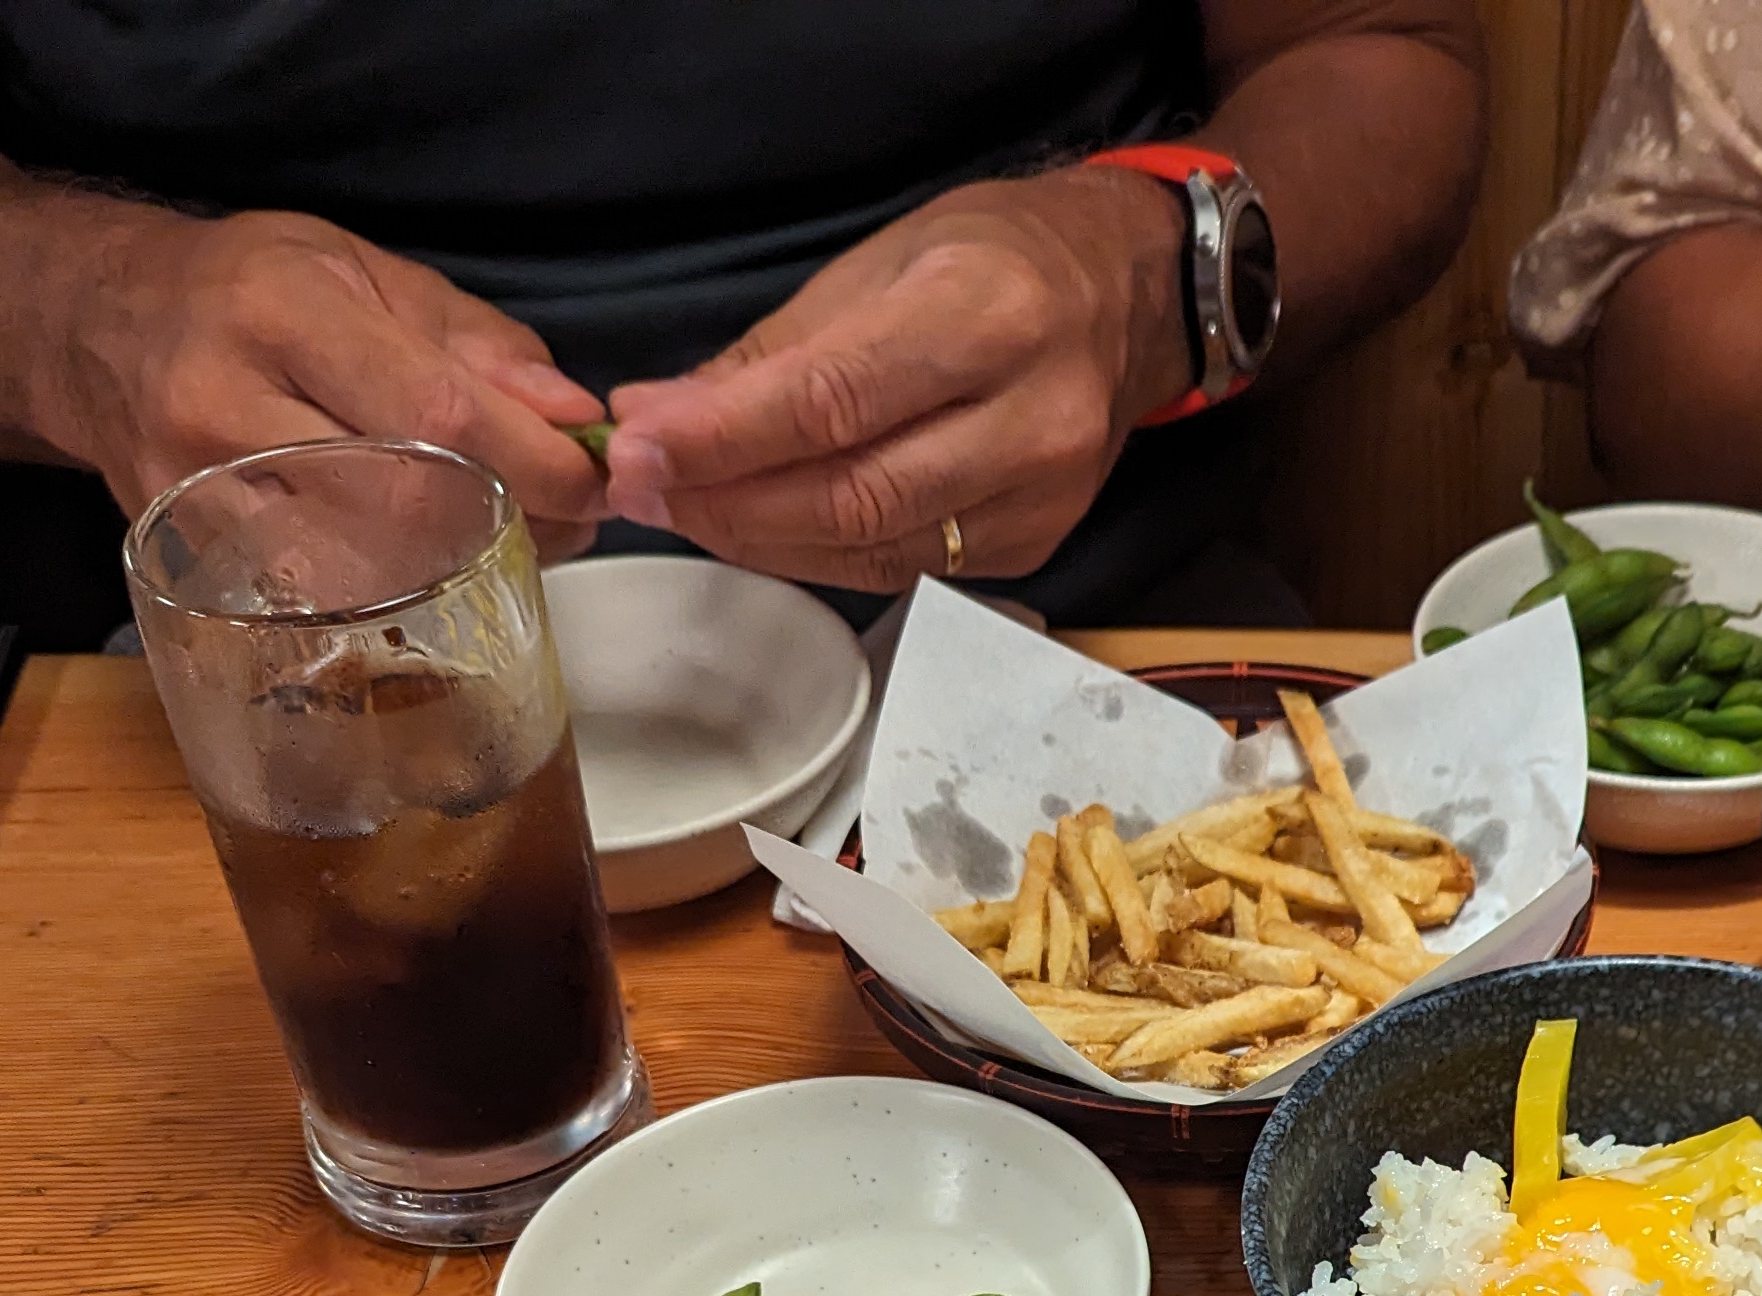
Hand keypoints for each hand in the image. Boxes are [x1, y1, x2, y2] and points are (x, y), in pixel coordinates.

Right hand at [44, 209, 608, 550]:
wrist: (95, 327)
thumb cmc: (243, 292)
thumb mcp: (359, 271)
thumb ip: (472, 340)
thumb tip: (569, 416)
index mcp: (281, 310)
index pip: (436, 411)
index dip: (534, 461)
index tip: (592, 477)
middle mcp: (225, 402)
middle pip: (404, 505)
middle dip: (514, 521)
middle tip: (564, 515)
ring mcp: (195, 491)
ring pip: (365, 570)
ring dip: (464, 566)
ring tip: (506, 534)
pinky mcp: (186, 555)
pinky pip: (318, 598)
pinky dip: (396, 590)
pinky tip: (430, 563)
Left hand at [594, 168, 1191, 589]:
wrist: (1128, 300)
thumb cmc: (998, 259)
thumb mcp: (884, 261)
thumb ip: (777, 352)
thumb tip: (661, 418)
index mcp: (989, 317)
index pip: (834, 401)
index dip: (724, 438)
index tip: (634, 448)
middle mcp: (1030, 419)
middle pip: (851, 495)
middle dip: (727, 500)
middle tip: (640, 488)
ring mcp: (1040, 498)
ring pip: (872, 550)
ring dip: (759, 537)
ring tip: (685, 506)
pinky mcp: (1033, 547)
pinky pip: (902, 569)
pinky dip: (816, 555)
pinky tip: (763, 527)